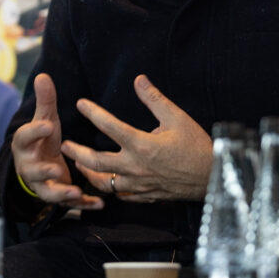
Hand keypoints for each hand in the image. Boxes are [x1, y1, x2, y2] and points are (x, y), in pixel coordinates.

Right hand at [9, 74, 102, 209]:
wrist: (38, 165)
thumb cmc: (42, 139)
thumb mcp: (45, 119)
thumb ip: (45, 100)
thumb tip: (44, 75)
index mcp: (24, 145)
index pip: (24, 138)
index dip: (34, 132)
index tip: (47, 125)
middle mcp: (29, 167)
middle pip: (31, 171)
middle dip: (43, 171)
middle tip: (55, 168)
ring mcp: (42, 184)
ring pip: (48, 192)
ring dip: (61, 194)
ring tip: (75, 192)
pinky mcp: (56, 196)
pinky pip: (68, 204)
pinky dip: (83, 205)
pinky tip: (99, 203)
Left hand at [60, 74, 212, 201]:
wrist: (214, 178)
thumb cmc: (197, 147)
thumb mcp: (177, 118)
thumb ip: (155, 99)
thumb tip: (139, 80)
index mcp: (142, 145)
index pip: (110, 126)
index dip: (93, 113)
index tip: (81, 103)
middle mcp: (136, 167)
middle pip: (96, 162)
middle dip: (77, 152)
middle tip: (64, 145)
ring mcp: (139, 185)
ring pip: (104, 183)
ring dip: (88, 173)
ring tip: (78, 164)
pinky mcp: (145, 197)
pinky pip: (120, 195)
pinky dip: (109, 188)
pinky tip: (105, 181)